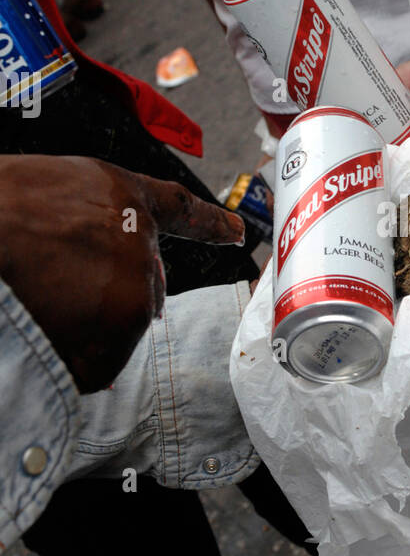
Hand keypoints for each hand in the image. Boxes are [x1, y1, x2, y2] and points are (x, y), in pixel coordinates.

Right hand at [0, 155, 243, 392]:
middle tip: (50, 290)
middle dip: (103, 300)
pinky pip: (98, 364)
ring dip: (78, 331)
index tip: (238, 233)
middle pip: (138, 289)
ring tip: (33, 304)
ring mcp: (138, 278)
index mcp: (123, 196)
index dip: (210, 223)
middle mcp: (142, 237)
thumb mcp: (50, 191)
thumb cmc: (2, 207)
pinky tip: (39, 336)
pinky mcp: (126, 321)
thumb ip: (90, 223)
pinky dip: (68, 362)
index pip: (180, 209)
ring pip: (116, 330)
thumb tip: (103, 268)